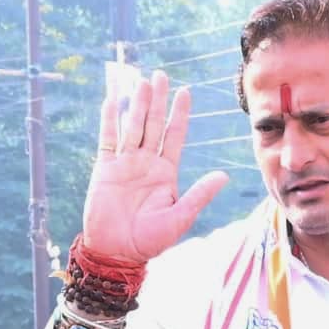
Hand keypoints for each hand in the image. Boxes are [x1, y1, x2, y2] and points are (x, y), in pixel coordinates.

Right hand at [71, 72, 224, 268]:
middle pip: (153, 124)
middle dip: (157, 101)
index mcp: (165, 172)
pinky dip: (109, 121)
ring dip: (136, 104)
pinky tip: (111, 101)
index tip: (185, 92)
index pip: (174, 136)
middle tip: (161, 75)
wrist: (117, 253)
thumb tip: (224, 176)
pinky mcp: (104, 169)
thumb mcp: (180, 217)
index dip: (179, 114)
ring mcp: (124, 164)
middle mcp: (146, 163)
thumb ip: (199, 194)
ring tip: (140, 81)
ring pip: (132, 126)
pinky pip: (107, 140)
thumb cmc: (150, 240)